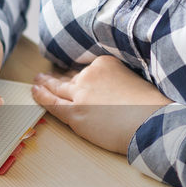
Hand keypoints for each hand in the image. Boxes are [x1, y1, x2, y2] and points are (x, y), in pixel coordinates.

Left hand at [31, 55, 172, 152]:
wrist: (151, 122)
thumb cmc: (149, 108)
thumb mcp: (133, 81)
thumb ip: (115, 81)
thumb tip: (104, 93)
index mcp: (105, 63)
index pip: (85, 70)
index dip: (76, 76)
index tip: (69, 76)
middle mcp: (90, 74)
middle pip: (70, 78)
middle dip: (57, 78)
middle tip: (45, 76)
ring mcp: (81, 93)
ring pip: (57, 88)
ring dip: (45, 85)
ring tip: (37, 82)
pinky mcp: (75, 112)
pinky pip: (52, 103)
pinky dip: (41, 97)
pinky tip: (34, 92)